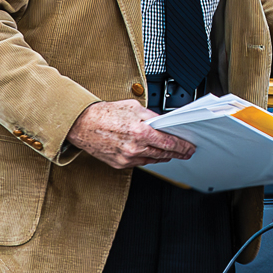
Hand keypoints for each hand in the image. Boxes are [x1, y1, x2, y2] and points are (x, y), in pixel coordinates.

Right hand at [66, 100, 194, 168]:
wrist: (83, 125)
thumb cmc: (105, 114)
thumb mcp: (134, 107)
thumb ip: (151, 116)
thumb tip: (163, 122)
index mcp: (140, 131)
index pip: (168, 143)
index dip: (182, 147)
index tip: (189, 148)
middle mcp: (135, 147)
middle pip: (164, 154)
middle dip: (177, 154)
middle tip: (186, 152)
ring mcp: (127, 158)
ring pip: (153, 160)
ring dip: (163, 157)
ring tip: (171, 153)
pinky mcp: (120, 164)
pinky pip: (140, 163)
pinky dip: (148, 158)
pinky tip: (152, 154)